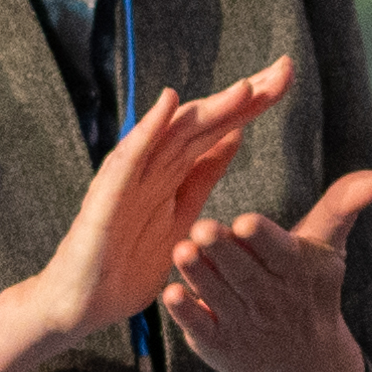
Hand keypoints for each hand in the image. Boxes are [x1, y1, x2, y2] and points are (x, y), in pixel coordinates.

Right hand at [0, 61, 288, 371]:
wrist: (83, 302)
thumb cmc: (127, 262)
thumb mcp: (182, 216)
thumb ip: (202, 174)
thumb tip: (234, 136)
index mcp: (174, 170)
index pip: (220, 127)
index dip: (253, 102)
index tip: (288, 76)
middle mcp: (153, 165)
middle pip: (204, 121)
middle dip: (245, 95)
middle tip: (285, 69)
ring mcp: (129, 178)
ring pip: (174, 133)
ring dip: (210, 108)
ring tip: (245, 87)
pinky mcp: (107, 198)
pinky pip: (130, 158)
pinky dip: (148, 129)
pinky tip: (169, 103)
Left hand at [163, 169, 371, 371]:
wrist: (306, 366)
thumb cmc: (310, 290)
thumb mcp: (328, 249)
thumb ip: (342, 207)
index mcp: (295, 269)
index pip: (278, 250)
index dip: (262, 238)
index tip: (246, 223)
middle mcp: (270, 298)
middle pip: (243, 271)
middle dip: (222, 251)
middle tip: (202, 228)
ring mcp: (243, 324)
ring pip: (217, 295)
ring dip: (199, 275)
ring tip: (182, 252)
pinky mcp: (218, 344)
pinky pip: (200, 327)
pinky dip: (186, 312)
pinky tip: (172, 293)